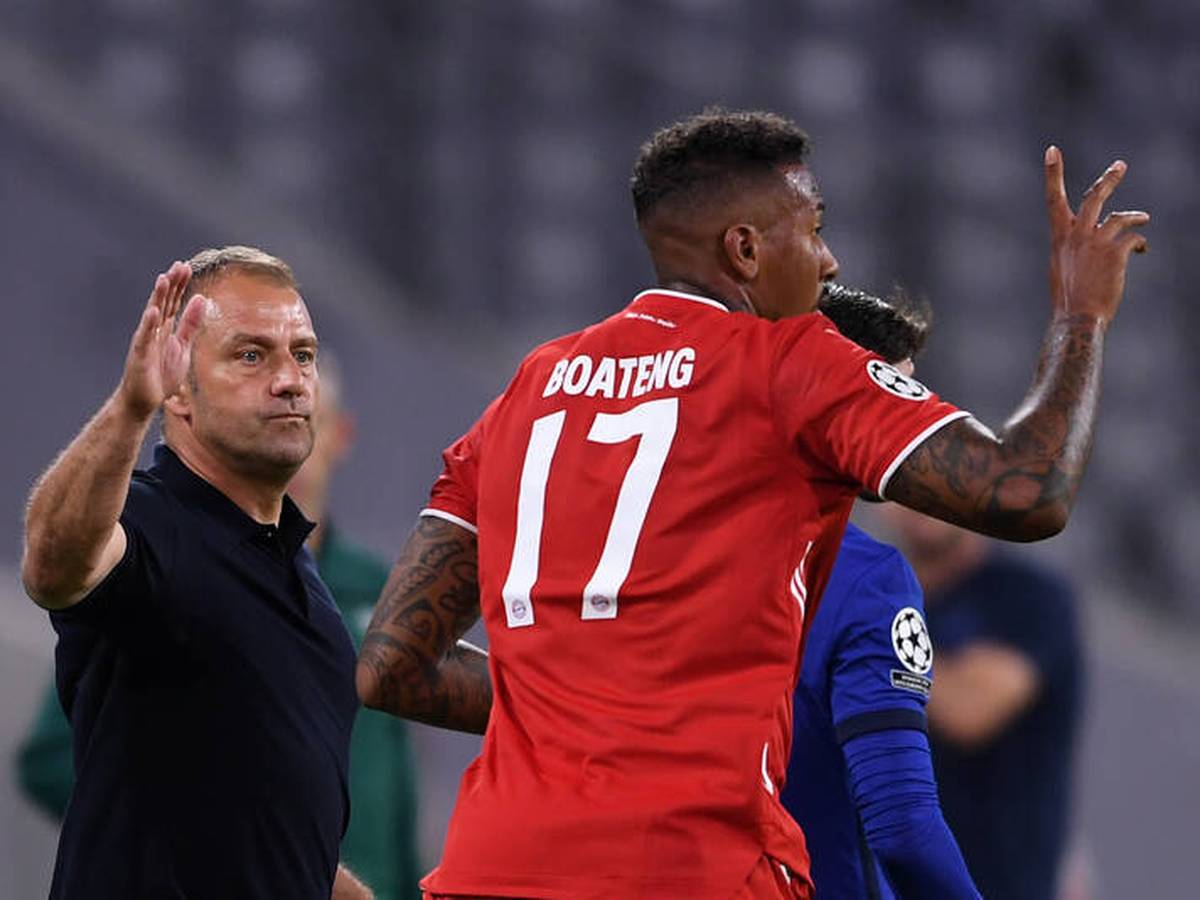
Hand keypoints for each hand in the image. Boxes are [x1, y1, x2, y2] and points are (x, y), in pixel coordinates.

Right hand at [117, 261, 205, 418]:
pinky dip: (149, 324)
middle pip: (164, 303)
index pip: (173, 302)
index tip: (186, 266)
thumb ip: (190, 324)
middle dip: (172, 285)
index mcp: (165, 328)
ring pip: (152, 315)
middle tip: (179, 265)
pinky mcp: (140, 355)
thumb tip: (201, 299)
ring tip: (164, 279)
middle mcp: (154, 331)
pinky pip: (144, 337)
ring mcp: (146, 341)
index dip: (179, 285)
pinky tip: (153, 311)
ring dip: (158, 297)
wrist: (144, 400)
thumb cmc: (162, 374)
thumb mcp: (182, 346)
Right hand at [1044, 146, 1148, 322]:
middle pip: (1094, 197)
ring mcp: (1097, 242)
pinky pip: (1133, 240)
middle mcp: (1077, 234)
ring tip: (1143, 219)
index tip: (1052, 150)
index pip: (1053, 198)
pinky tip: (1140, 251)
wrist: (1077, 318)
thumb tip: (1089, 238)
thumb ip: (1074, 247)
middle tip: (1120, 166)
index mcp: (1059, 237)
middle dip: (1109, 179)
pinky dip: (1139, 243)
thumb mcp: (1063, 266)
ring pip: (1121, 217)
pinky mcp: (1116, 253)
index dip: (1053, 173)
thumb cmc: (1068, 298)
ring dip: (1135, 217)